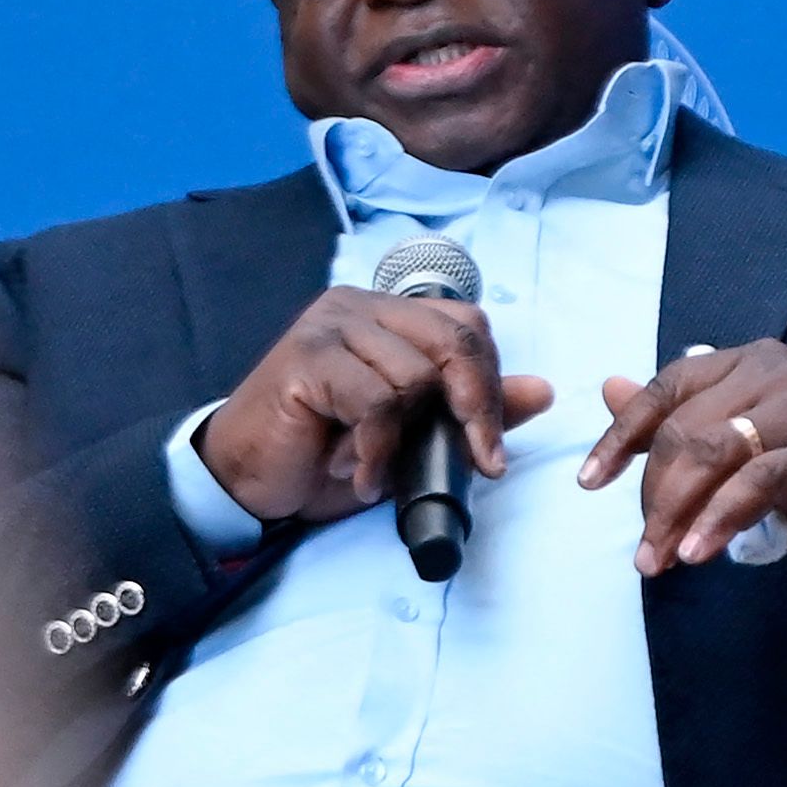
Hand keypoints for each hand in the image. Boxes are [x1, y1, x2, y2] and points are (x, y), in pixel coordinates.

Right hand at [191, 286, 554, 527]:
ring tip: (375, 471)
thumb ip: (467, 410)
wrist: (245, 479)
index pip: (466, 326)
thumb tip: (542, 391)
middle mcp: (357, 307)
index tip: (492, 449)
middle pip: (453, 340)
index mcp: (385, 315)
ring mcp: (328, 327)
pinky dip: (377, 451)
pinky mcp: (305, 360)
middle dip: (475, 409)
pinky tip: (358, 475)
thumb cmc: (322, 455)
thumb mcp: (409, 438)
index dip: (490, 383)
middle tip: (478, 464)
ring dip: (406, 441)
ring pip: (414, 375)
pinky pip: (375, 402)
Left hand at [577, 341, 786, 578]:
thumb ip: (677, 418)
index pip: (666, 389)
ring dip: (676, 514)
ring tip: (660, 560)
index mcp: (746, 361)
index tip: (590, 482)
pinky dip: (719, 519)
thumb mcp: (736, 443)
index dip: (621, 436)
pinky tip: (700, 552)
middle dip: (653, 496)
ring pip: (712, 454)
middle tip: (646, 552)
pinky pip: (756, 482)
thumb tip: (607, 387)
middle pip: (684, 430)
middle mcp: (773, 371)